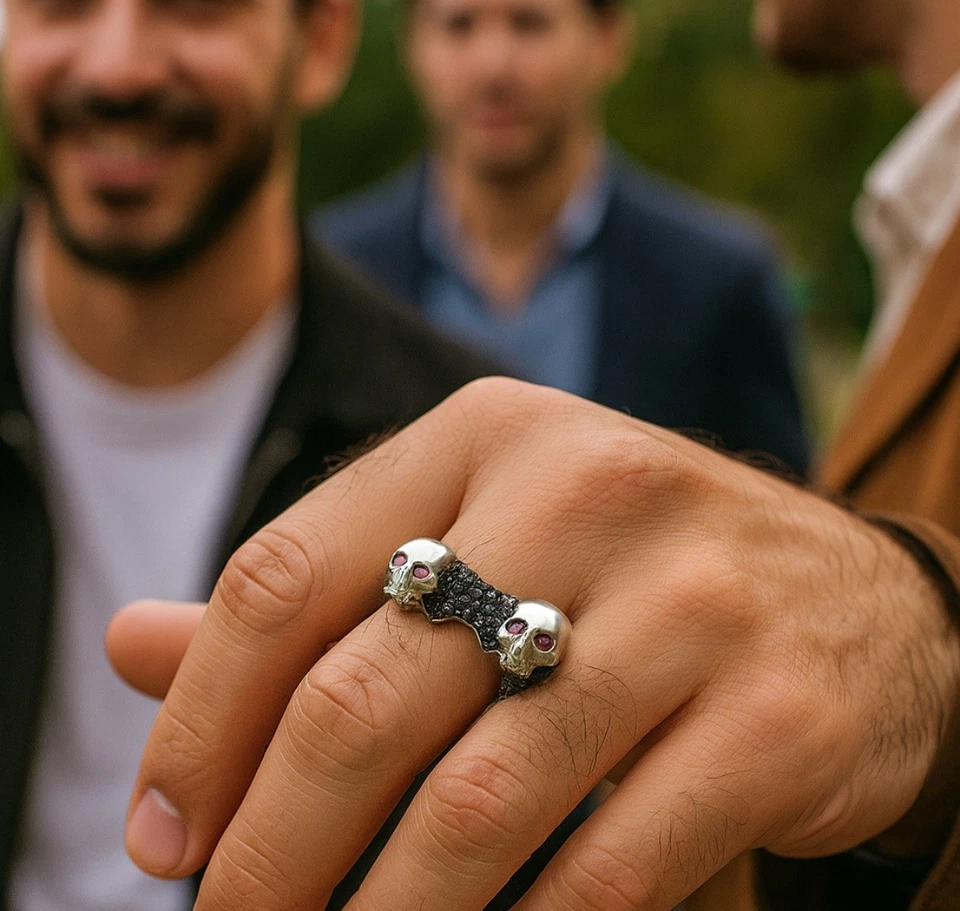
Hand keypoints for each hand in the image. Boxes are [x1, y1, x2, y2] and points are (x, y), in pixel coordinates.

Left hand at [108, 377, 959, 910]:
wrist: (846, 592)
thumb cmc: (621, 569)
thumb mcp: (472, 538)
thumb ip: (316, 596)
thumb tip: (131, 644)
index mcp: (486, 434)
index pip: (287, 576)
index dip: (199, 720)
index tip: (164, 834)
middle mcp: (586, 491)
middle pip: (363, 698)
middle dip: (269, 846)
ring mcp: (693, 599)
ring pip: (477, 800)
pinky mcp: (777, 710)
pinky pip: (611, 861)